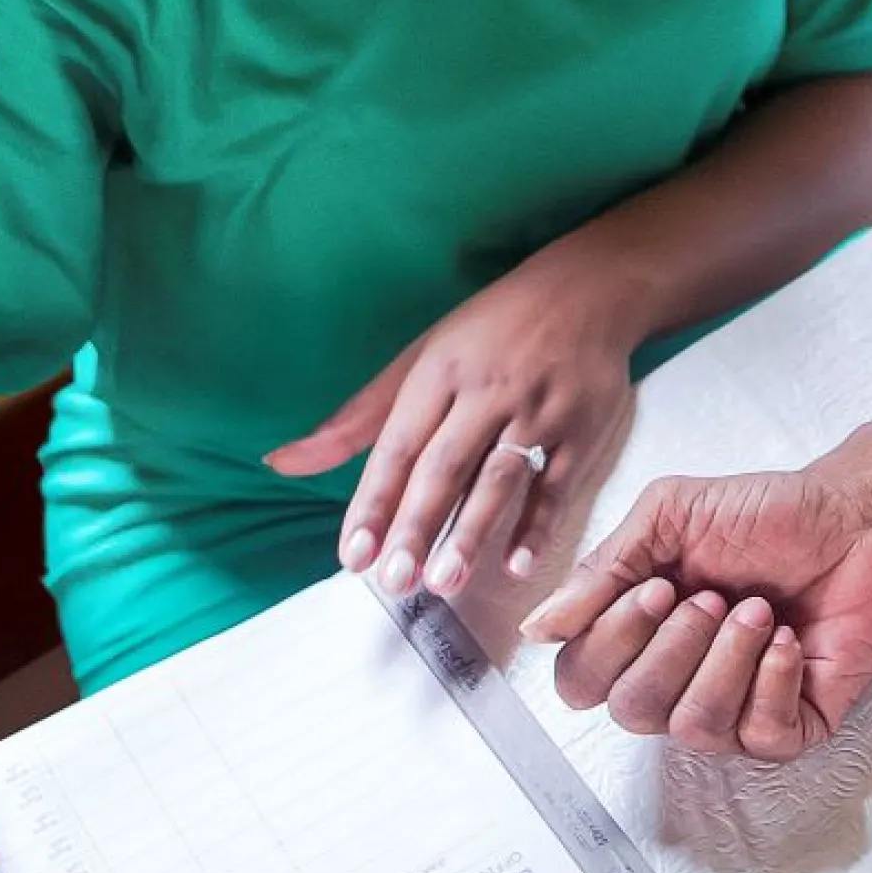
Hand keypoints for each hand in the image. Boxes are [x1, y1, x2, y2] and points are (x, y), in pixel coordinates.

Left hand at [268, 259, 642, 599]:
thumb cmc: (491, 330)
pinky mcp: (582, 428)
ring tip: (446, 582)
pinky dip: (538, 524)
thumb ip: (357, 418)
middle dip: (418, 526)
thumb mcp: (420, 357)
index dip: (374, 503)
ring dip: (473, 532)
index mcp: (441, 372)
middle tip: (395, 582)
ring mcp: (538, 410)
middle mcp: (487, 391)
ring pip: (500, 478)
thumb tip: (283, 462)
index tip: (353, 556)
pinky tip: (516, 563)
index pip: (398, 446)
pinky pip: (556, 483)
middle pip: (446, 467)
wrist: (588, 289)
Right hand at [522, 467, 871, 759]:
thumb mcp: (669, 518)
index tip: (656, 587)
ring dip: (727, 659)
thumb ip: (603, 571)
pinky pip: (759, 737)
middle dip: (674, 647)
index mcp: (638, 638)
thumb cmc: (766, 515)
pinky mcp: (792, 726)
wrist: (855, 516)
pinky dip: (772, 680)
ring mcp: (734, 711)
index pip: (582, 680)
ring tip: (757, 610)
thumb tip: (538, 628)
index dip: (611, 641)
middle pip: (631, 711)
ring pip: (693, 728)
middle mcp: (677, 683)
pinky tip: (787, 639)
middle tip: (715, 596)